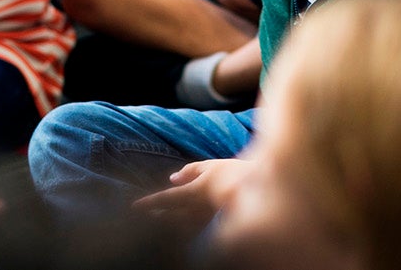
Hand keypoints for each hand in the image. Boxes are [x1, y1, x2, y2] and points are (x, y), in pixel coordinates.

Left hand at [135, 158, 252, 229]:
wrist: (266, 189)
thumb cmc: (238, 172)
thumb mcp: (213, 166)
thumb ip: (191, 171)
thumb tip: (172, 178)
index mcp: (196, 192)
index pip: (167, 199)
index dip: (150, 203)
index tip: (135, 207)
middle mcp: (200, 210)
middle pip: (170, 219)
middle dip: (155, 220)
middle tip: (140, 222)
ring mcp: (209, 222)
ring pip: (181, 230)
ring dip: (167, 229)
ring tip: (156, 229)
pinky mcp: (218, 230)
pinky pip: (195, 235)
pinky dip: (183, 234)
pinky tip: (178, 235)